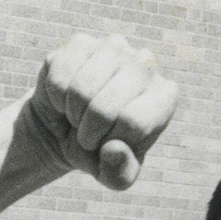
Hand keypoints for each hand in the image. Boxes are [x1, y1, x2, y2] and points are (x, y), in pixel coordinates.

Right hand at [24, 34, 176, 190]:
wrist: (67, 130)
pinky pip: (60, 78)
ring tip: (78, 115)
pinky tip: (65, 98)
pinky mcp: (80, 43)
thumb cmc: (99, 153)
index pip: (134, 123)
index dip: (111, 143)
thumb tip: (112, 148)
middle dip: (88, 132)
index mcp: (163, 97)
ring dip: (72, 114)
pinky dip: (56, 98)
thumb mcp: (114, 175)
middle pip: (106, 108)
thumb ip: (120, 173)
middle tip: (88, 134)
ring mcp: (113, 48)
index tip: (108, 145)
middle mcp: (145, 64)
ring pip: (81, 90)